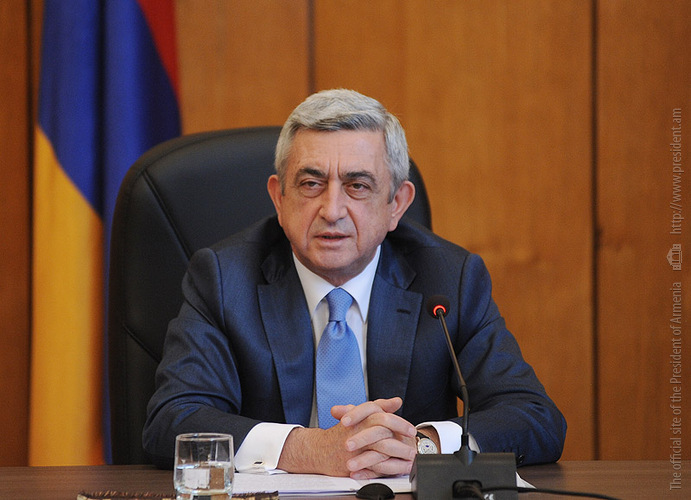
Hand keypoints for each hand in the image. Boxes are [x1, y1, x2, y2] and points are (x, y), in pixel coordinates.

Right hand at [277, 397, 416, 477]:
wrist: (318, 450)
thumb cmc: (342, 433)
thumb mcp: (360, 415)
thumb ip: (379, 407)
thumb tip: (396, 401)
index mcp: (359, 417)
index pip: (380, 412)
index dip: (398, 420)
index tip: (411, 428)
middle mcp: (356, 429)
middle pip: (382, 426)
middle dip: (400, 432)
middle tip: (413, 439)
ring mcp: (354, 445)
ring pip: (380, 446)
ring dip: (398, 451)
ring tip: (411, 456)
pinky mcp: (353, 461)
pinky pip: (374, 464)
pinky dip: (389, 466)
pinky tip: (400, 467)